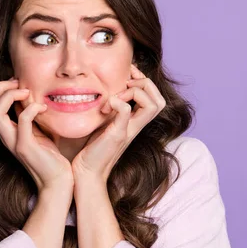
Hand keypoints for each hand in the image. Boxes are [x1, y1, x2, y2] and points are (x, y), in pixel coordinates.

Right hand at [0, 78, 73, 193]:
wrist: (57, 182)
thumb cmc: (51, 157)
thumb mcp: (37, 131)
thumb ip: (29, 116)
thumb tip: (30, 96)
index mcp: (6, 132)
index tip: (18, 82)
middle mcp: (5, 137)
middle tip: (19, 83)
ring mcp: (13, 142)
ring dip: (9, 95)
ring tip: (27, 91)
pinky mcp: (26, 147)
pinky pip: (23, 121)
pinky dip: (31, 108)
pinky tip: (43, 107)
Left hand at [71, 64, 165, 184]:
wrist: (86, 172)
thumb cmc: (91, 148)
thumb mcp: (104, 124)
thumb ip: (110, 110)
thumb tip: (104, 90)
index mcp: (135, 122)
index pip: (157, 99)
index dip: (146, 82)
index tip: (128, 76)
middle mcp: (136, 126)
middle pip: (160, 101)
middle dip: (145, 84)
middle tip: (124, 86)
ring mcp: (129, 130)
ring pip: (153, 105)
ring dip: (134, 92)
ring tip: (115, 98)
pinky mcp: (117, 134)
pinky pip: (127, 112)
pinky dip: (118, 102)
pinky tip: (105, 108)